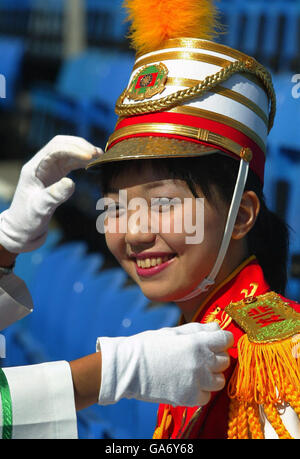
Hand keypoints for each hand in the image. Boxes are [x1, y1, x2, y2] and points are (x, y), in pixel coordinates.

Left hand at [0, 136, 102, 252]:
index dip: (73, 149)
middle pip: (61, 144)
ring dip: (83, 151)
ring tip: (100, 156)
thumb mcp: (40, 209)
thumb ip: (55, 195)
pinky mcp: (55, 175)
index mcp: (34, 168)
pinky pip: (70, 161)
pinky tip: (93, 163)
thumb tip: (71, 182)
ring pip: (67, 151)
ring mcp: (48, 169)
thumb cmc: (28, 220)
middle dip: (80, 146)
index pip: (55, 149)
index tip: (90, 157)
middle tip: (98, 153)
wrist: (23, 229)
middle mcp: (41, 164)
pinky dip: (82, 160)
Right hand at [97, 322, 233, 406]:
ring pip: (219, 380)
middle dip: (216, 357)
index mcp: (197, 342)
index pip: (226, 339)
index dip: (222, 340)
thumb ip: (198, 329)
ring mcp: (196, 381)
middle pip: (225, 360)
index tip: (216, 342)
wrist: (128, 368)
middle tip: (201, 357)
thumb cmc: (149, 345)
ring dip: (211, 376)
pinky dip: (200, 392)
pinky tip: (188, 384)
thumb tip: (218, 327)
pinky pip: (207, 396)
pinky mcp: (189, 398)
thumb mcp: (174, 331)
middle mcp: (201, 362)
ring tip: (195, 372)